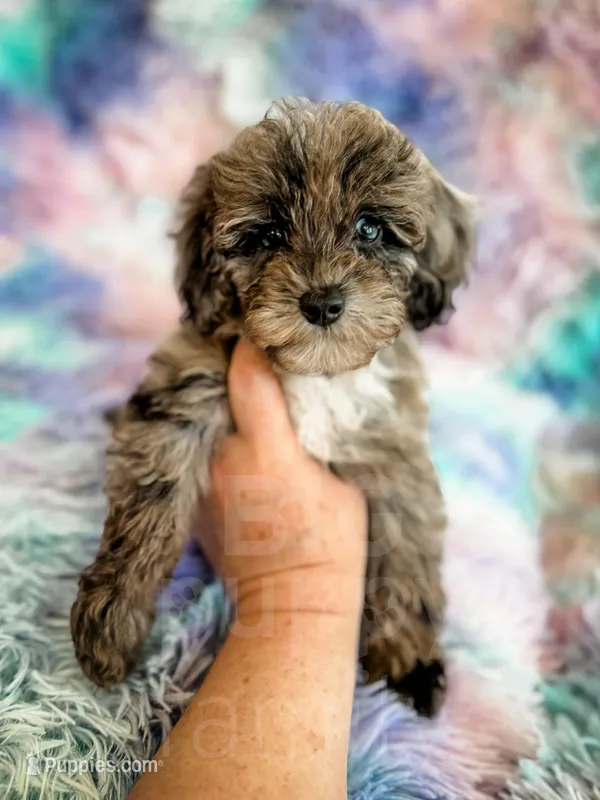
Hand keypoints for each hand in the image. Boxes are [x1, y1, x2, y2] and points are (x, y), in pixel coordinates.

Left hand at [196, 338, 366, 623]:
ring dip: (221, 400)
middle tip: (252, 345)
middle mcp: (225, 459)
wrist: (292, 603)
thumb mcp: (345, 480)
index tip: (264, 324)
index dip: (254, 343)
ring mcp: (203, 481)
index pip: (248, 375)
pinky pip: (200, 450)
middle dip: (232, 365)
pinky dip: (214, 435)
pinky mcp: (194, 501)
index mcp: (269, 450)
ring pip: (203, 419)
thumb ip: (324, 431)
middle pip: (216, 390)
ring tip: (243, 383)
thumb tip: (317, 395)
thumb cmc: (332, 542)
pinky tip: (235, 433)